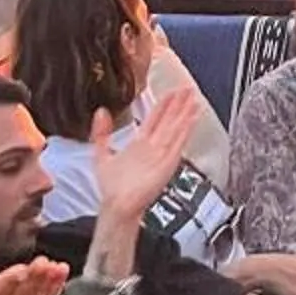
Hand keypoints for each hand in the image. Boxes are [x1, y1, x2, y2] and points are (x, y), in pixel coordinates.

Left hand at [89, 86, 203, 222]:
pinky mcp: (168, 162)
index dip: (163, 104)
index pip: (154, 119)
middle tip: (188, 89)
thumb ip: (101, 133)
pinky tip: (193, 118)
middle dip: (179, 104)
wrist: (118, 205)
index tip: (171, 92)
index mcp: (139, 144)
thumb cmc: (112, 188)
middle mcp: (153, 146)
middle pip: (168, 120)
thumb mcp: (101, 154)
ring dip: (185, 113)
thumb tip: (101, 111)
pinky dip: (187, 130)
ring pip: (176, 128)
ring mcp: (162, 153)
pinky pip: (179, 142)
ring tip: (194, 99)